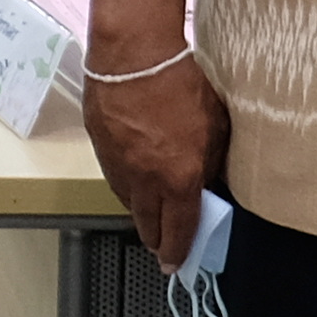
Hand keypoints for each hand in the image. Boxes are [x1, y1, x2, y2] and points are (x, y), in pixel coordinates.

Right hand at [83, 55, 229, 271]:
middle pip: (148, 227)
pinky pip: (114, 177)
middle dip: (158, 240)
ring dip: (141, 210)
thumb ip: (213, 162)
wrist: (133, 53)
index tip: (176, 263)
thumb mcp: (216, 125)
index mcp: (179, 179)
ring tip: (152, 205)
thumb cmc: (179, 80)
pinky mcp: (100, 148)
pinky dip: (126, 183)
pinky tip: (135, 172)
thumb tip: (211, 181)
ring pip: (128, 203)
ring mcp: (118, 166)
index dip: (178, 253)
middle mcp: (145, 181)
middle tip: (164, 243)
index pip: (179, 232)